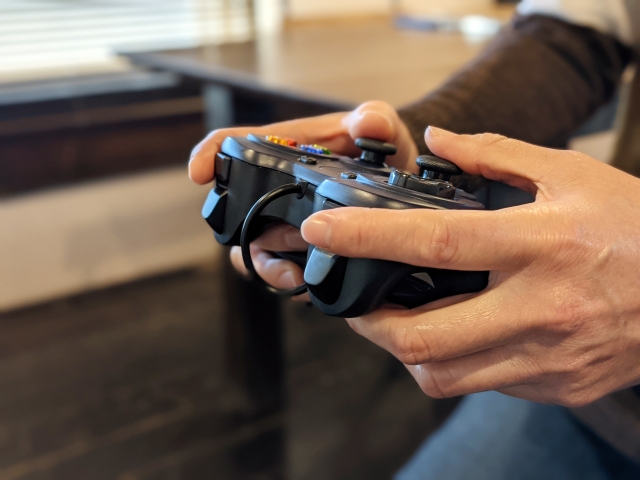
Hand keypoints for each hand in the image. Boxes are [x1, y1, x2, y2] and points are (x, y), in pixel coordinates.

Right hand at [189, 101, 417, 294]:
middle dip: (247, 235)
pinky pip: (280, 268)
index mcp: (285, 151)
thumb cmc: (379, 148)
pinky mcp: (303, 247)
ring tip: (293, 276)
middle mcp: (277, 188)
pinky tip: (306, 286)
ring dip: (267, 266)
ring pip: (255, 248)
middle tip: (279, 247)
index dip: (210, 155)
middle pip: (236, 212)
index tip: (199, 172)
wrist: (400, 180)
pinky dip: (288, 281)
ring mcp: (286, 220)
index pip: (234, 145)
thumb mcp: (380, 127)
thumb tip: (369, 123)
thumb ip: (375, 120)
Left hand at [300, 126, 639, 406]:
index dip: (365, 237)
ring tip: (401, 321)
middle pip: (420, 336)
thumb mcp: (572, 175)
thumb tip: (440, 142)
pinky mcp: (552, 385)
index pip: (432, 243)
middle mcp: (537, 308)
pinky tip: (458, 333)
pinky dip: (452, 361)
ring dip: (404, 349)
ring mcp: (544, 356)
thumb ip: (497, 156)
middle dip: (369, 323)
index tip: (323, 230)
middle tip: (357, 302)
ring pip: (441, 375)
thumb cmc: (634, 227)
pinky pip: (479, 383)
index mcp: (539, 244)